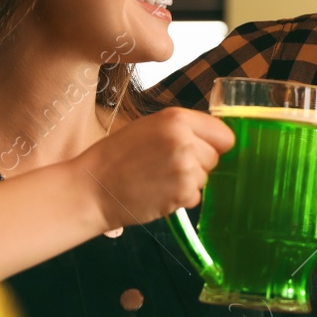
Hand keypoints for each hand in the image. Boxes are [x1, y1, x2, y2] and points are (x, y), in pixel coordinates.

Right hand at [74, 107, 232, 229]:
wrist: (93, 188)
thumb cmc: (116, 157)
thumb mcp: (149, 127)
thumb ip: (182, 129)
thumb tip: (215, 139)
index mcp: (176, 118)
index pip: (223, 134)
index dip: (214, 144)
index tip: (201, 150)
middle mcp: (184, 140)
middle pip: (216, 157)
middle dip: (199, 164)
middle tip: (167, 166)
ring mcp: (186, 167)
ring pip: (205, 177)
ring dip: (188, 182)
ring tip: (158, 179)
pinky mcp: (183, 193)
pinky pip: (195, 196)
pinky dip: (180, 199)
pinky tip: (158, 192)